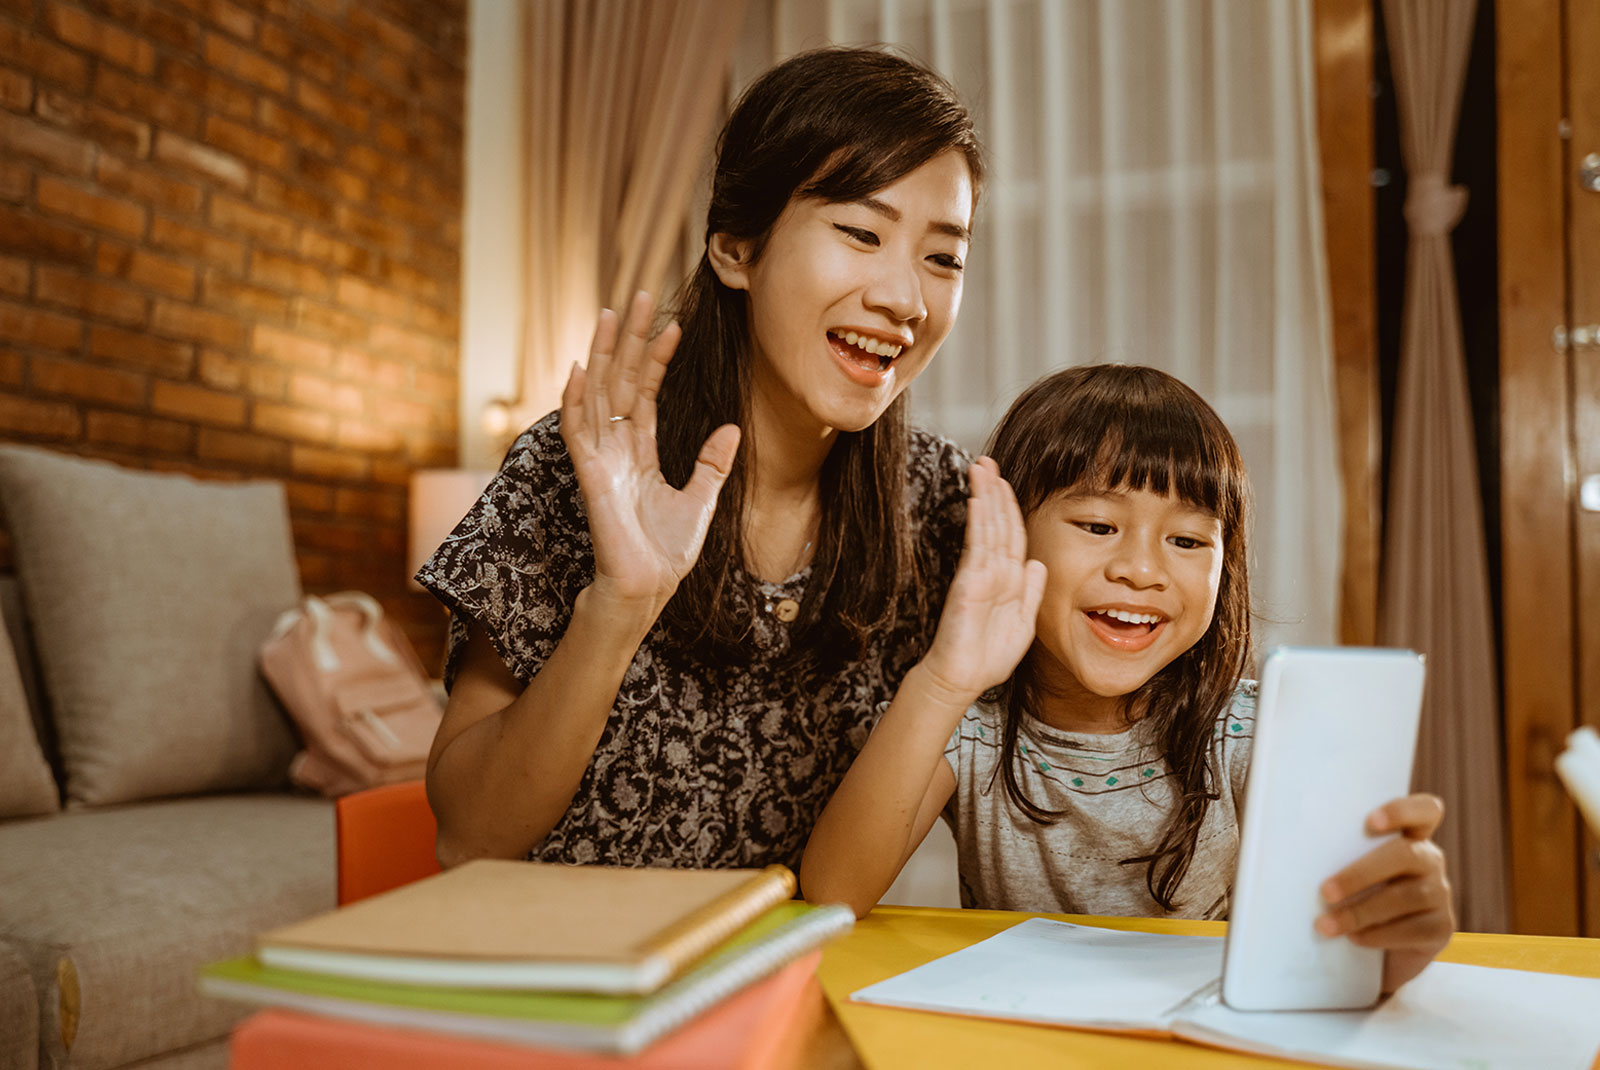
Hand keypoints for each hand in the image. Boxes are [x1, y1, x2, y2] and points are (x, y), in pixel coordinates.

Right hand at [560, 292, 740, 618]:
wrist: (647, 588)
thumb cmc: (666, 552)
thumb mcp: (701, 499)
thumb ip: (711, 463)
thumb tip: (732, 426)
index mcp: (640, 452)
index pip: (646, 392)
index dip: (658, 358)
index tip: (675, 326)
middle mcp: (616, 447)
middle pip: (619, 380)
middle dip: (629, 338)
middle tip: (640, 295)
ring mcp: (600, 458)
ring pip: (598, 393)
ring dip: (603, 352)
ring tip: (612, 313)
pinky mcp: (589, 475)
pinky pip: (578, 430)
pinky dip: (576, 399)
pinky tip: (580, 367)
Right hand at [918, 458, 1046, 703]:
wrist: (963, 678)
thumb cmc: (988, 657)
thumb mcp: (1023, 622)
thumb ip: (1031, 593)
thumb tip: (1038, 564)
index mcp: (1008, 579)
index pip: (1012, 535)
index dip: (1010, 507)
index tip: (1005, 481)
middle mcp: (993, 571)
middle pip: (997, 523)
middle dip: (994, 490)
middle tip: (987, 461)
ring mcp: (979, 574)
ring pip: (986, 527)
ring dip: (985, 495)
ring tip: (981, 467)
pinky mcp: (968, 582)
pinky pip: (977, 545)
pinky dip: (979, 521)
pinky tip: (978, 499)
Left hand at [1315, 793, 1454, 992]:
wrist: (1376, 954)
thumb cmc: (1350, 897)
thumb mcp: (1343, 869)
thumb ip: (1333, 853)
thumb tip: (1284, 847)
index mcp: (1408, 835)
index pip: (1424, 810)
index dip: (1402, 810)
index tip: (1370, 821)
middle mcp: (1428, 859)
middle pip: (1405, 855)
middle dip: (1361, 873)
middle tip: (1326, 891)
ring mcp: (1439, 893)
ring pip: (1406, 896)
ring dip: (1361, 911)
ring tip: (1326, 925)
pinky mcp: (1441, 928)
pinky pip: (1414, 929)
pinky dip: (1379, 935)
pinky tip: (1355, 939)